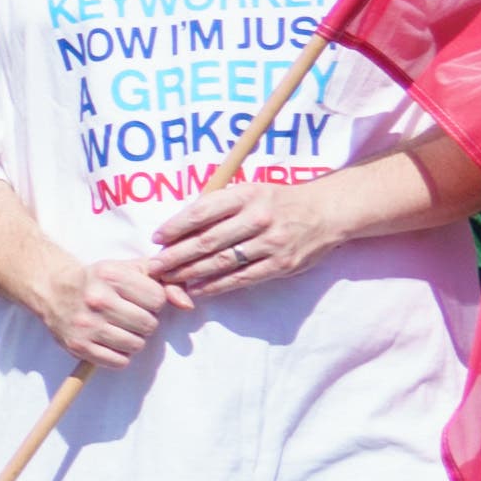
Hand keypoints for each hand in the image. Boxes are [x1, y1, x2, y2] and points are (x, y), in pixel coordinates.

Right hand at [30, 243, 183, 370]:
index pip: (158, 299)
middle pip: (149, 325)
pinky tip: (110, 341)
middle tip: (129, 315)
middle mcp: (96, 299)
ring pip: (136, 345)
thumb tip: (187, 305)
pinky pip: (119, 362)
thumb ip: (165, 281)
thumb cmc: (100, 280)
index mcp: (110, 274)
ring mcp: (86, 324)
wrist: (52, 290)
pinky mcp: (78, 346)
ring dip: (133, 339)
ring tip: (119, 328)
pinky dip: (120, 355)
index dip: (153, 301)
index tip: (139, 298)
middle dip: (145, 322)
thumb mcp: (130, 270)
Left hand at [149, 179, 343, 301]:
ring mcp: (271, 242)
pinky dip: (216, 285)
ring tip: (169, 279)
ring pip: (222, 262)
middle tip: (154, 266)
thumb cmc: (277, 201)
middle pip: (208, 240)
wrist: (325, 212)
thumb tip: (179, 226)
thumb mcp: (250, 191)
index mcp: (246, 195)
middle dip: (176, 255)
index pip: (202, 211)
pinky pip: (242, 278)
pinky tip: (198, 289)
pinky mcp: (281, 264)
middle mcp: (258, 218)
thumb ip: (219, 205)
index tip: (156, 238)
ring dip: (191, 273)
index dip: (175, 226)